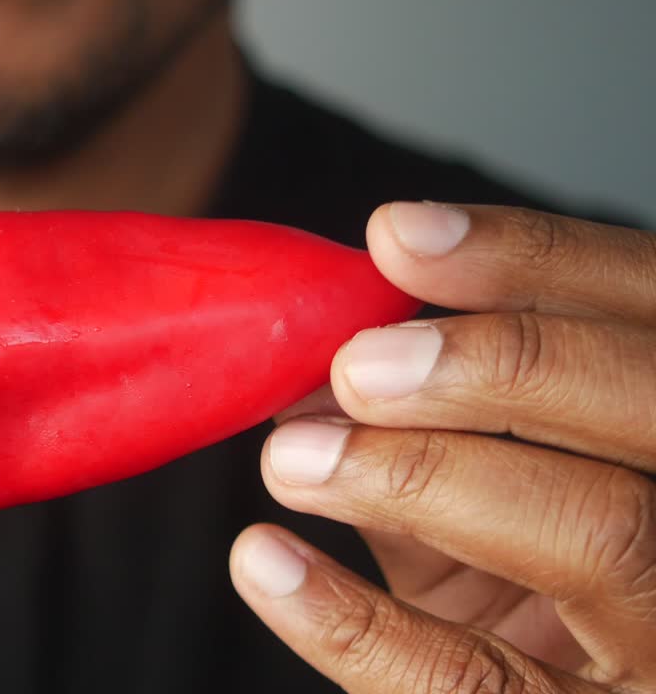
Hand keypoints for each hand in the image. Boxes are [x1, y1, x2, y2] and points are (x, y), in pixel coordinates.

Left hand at [230, 202, 655, 691]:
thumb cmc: (518, 598)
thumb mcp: (487, 507)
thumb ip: (420, 437)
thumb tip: (304, 378)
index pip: (649, 312)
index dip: (535, 261)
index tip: (394, 235)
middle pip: (652, 405)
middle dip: (500, 365)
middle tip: (357, 365)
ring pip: (601, 533)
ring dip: (425, 475)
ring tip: (292, 458)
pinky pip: (478, 681)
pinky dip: (357, 622)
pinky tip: (266, 563)